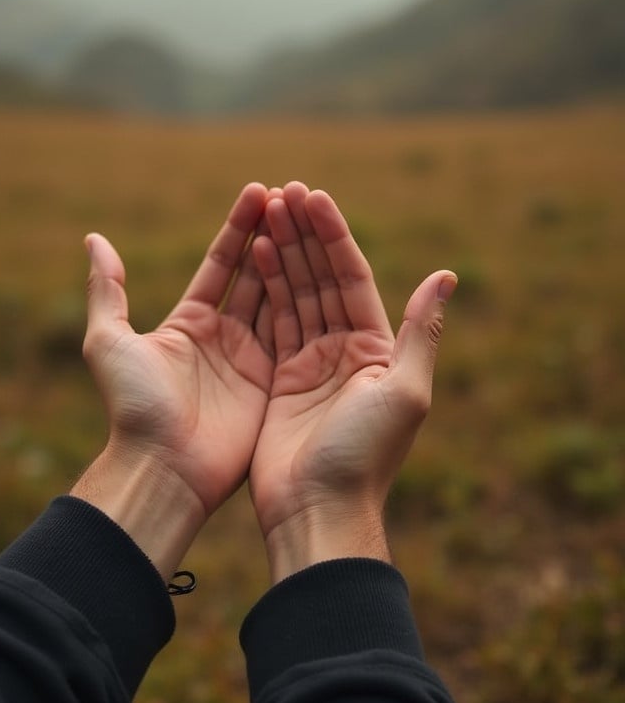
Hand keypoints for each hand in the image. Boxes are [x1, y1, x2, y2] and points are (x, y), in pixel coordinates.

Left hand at [72, 183, 274, 578]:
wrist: (162, 469)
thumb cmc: (134, 406)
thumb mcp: (109, 342)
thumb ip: (107, 289)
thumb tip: (94, 239)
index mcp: (188, 325)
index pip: (219, 265)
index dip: (237, 228)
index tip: (257, 191)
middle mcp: (223, 338)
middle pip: (252, 275)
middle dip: (270, 235)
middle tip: (290, 195)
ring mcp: (252, 360)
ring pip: (276, 297)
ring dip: (290, 259)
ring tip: (307, 218)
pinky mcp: (274, 383)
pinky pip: (292, 332)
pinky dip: (304, 300)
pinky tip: (318, 265)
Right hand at [249, 182, 456, 581]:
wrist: (318, 510)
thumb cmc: (365, 455)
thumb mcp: (404, 392)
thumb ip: (420, 332)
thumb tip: (447, 274)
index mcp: (374, 348)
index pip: (352, 277)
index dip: (333, 235)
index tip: (312, 196)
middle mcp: (343, 350)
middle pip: (321, 278)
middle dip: (304, 234)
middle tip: (283, 191)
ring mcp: (309, 363)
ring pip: (294, 293)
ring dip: (282, 252)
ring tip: (265, 210)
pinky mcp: (277, 378)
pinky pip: (271, 321)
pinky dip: (263, 286)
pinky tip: (254, 253)